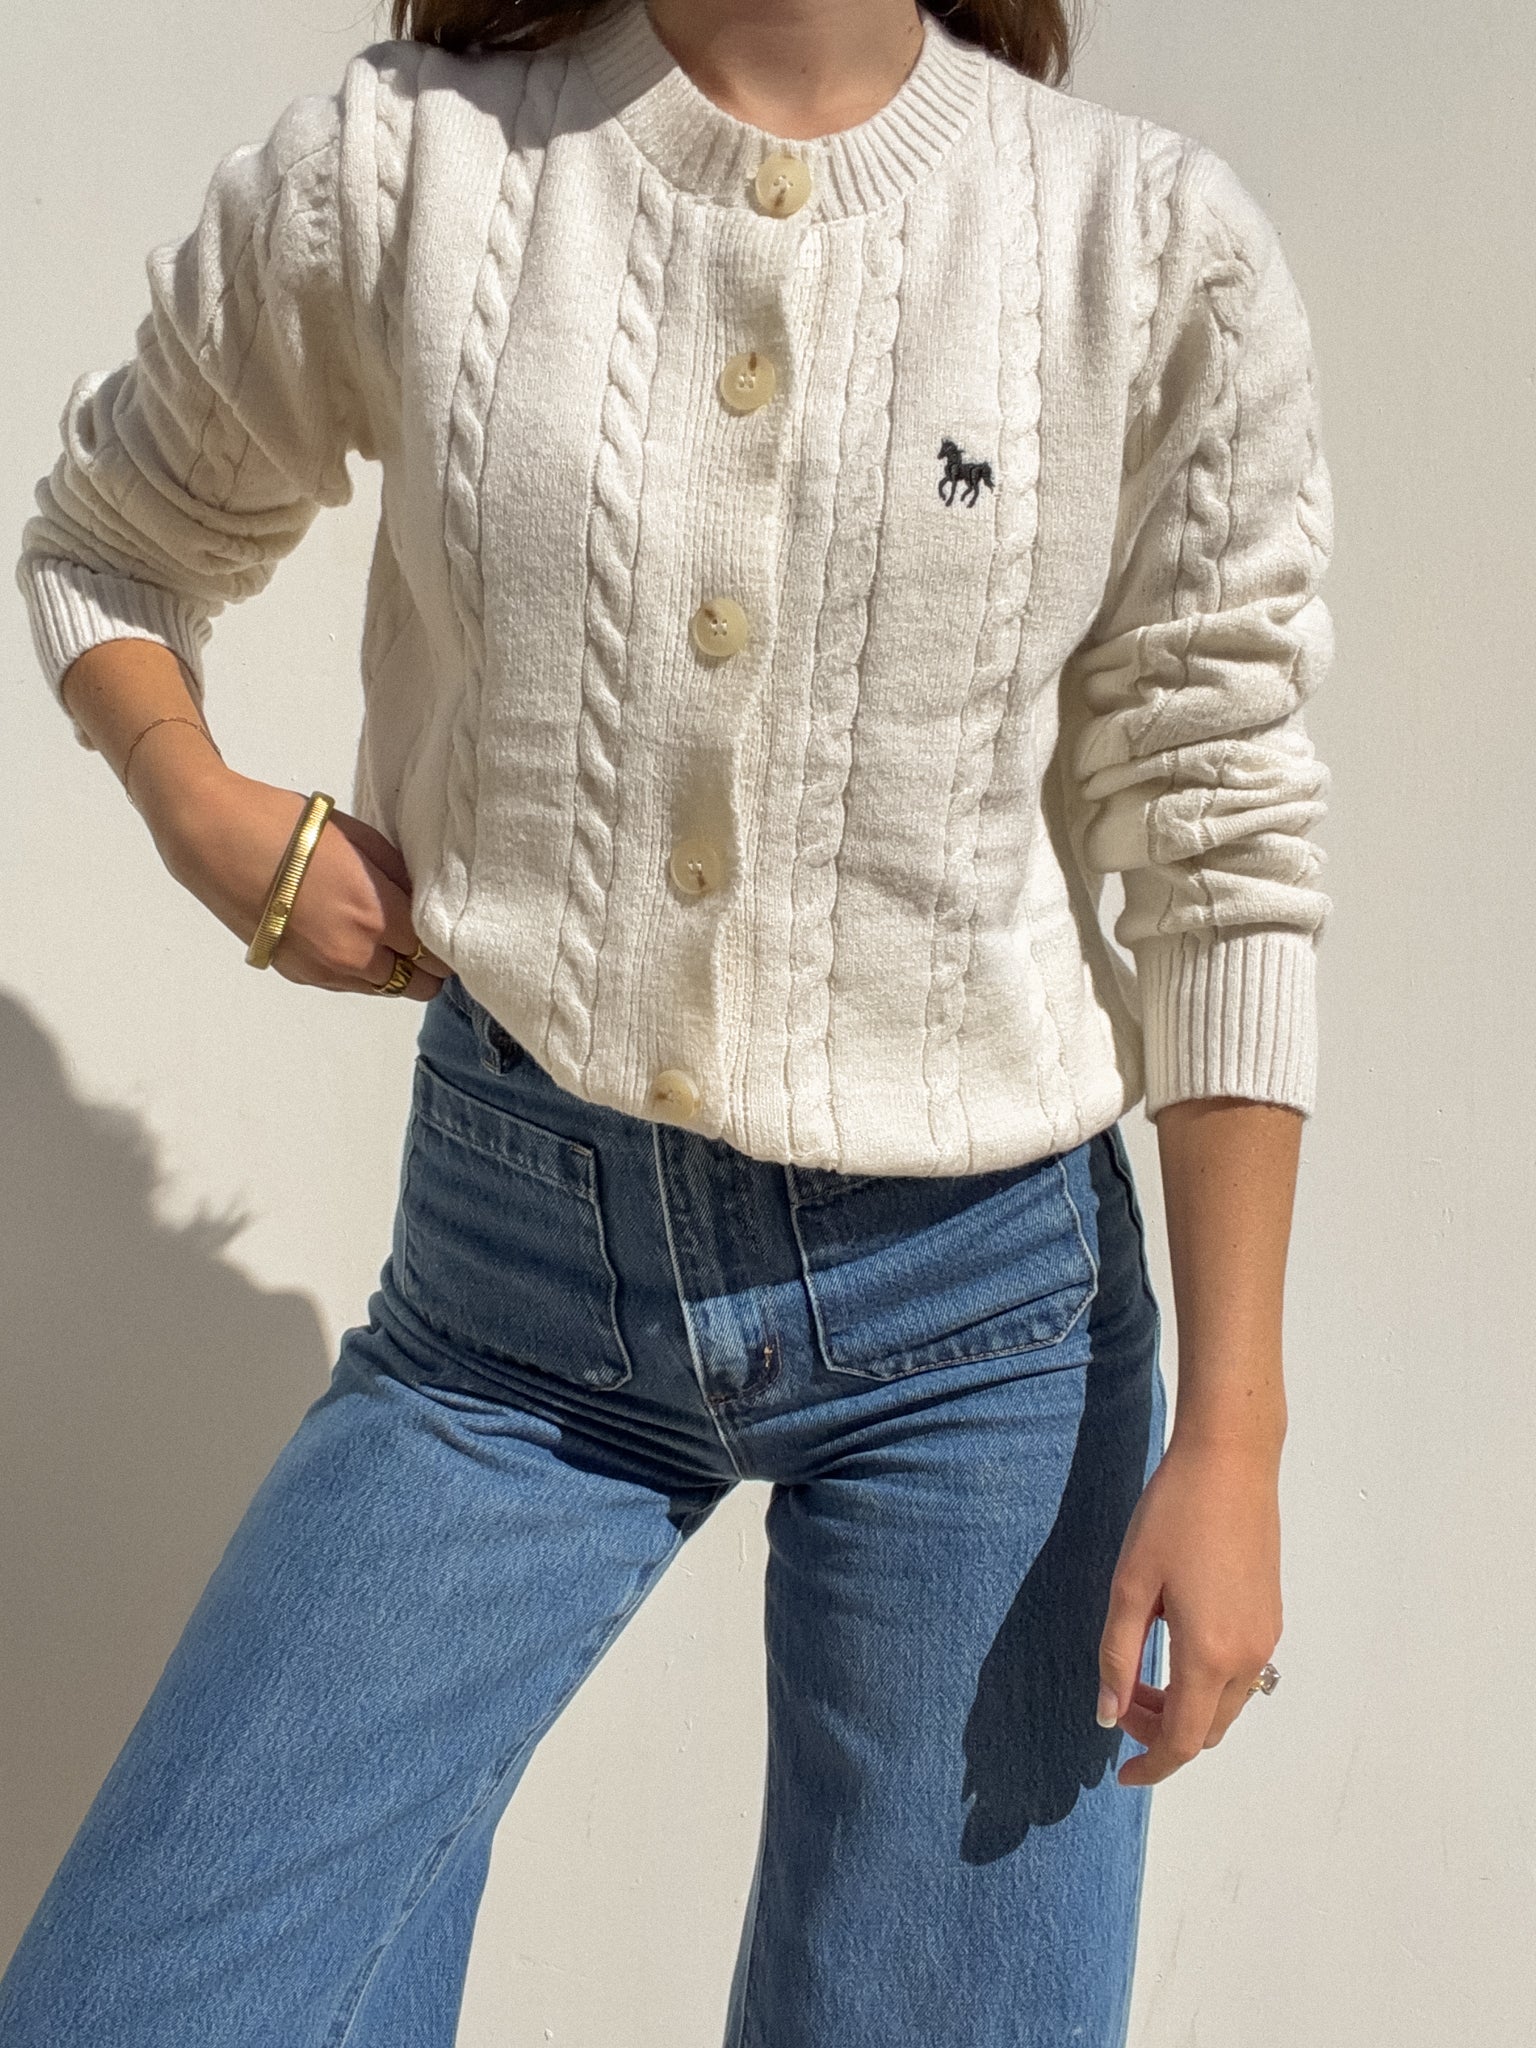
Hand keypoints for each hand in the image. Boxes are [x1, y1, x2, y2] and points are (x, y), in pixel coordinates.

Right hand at [152, 763, 453, 998]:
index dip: (446, 947)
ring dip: (392, 970)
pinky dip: (359, 970)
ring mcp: (323, 970)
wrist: (216, 838)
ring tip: (383, 936)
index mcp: (378, 917)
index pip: (437, 956)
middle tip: (419, 938)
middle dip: (425, 966)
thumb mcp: (363, 840)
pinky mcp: (297, 974)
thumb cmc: (291, 826)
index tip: (446, 932)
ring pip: (382, 990)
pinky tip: (348, 937)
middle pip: (417, 985)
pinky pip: (346, 985)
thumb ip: (400, 879)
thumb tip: (424, 903)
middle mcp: (355, 955)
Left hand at [1096, 1427, 1283, 1785]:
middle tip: (1118, 1698)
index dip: (1151, 1765)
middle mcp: (1249, 1655)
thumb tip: (1107, 1713)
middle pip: (1208, 1729)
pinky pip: (1241, 1672)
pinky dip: (1206, 1680)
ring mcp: (1267, 1635)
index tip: (1122, 1774)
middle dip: (1161, 1730)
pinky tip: (1171, 1640)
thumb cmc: (1174, 1514)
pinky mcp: (1271, 1614)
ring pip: (1227, 1703)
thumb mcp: (1130, 1584)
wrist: (1231, 1461)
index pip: (1183, 1741)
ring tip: (1138, 1670)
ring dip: (1185, 1705)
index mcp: (1210, 1654)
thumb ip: (1117, 1654)